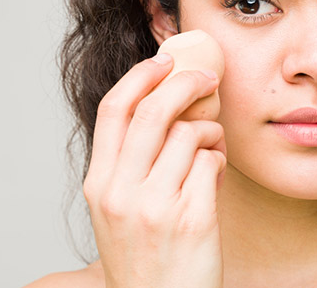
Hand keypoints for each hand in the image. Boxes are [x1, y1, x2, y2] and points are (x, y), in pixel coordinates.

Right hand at [83, 53, 226, 287]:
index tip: (164, 60)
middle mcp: (121, 192)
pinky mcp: (193, 219)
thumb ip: (130, 161)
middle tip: (207, 79)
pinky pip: (211, 163)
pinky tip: (213, 175)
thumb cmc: (144, 255)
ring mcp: (156, 206)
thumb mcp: (118, 209)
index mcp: (99, 184)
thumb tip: (164, 104)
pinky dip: (218, 160)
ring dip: (208, 132)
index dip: (140, 76)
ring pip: (188, 134)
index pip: (113, 110)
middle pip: (153, 111)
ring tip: (210, 147)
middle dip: (185, 84)